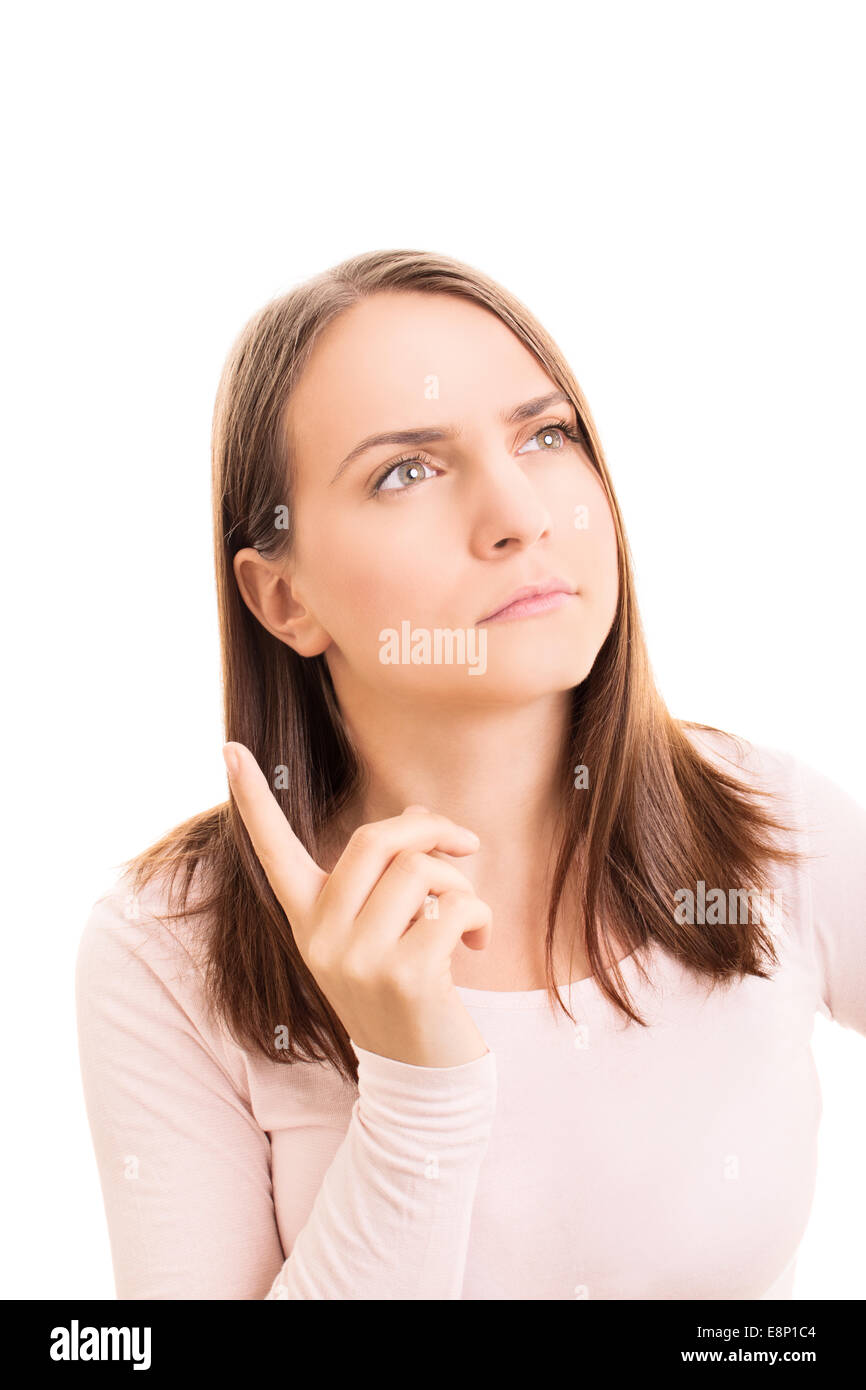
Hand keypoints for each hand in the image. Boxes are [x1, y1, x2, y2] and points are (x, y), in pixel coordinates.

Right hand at [222, 743, 492, 1066]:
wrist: (423, 1077)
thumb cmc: (407, 990)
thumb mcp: (383, 931)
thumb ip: (389, 876)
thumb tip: (421, 819)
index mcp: (308, 920)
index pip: (273, 853)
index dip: (252, 801)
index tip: (229, 748)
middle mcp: (322, 938)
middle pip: (374, 840)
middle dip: (430, 829)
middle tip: (465, 843)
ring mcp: (359, 960)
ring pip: (420, 871)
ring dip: (461, 882)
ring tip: (468, 916)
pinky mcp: (405, 977)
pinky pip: (453, 908)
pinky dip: (479, 915)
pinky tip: (479, 945)